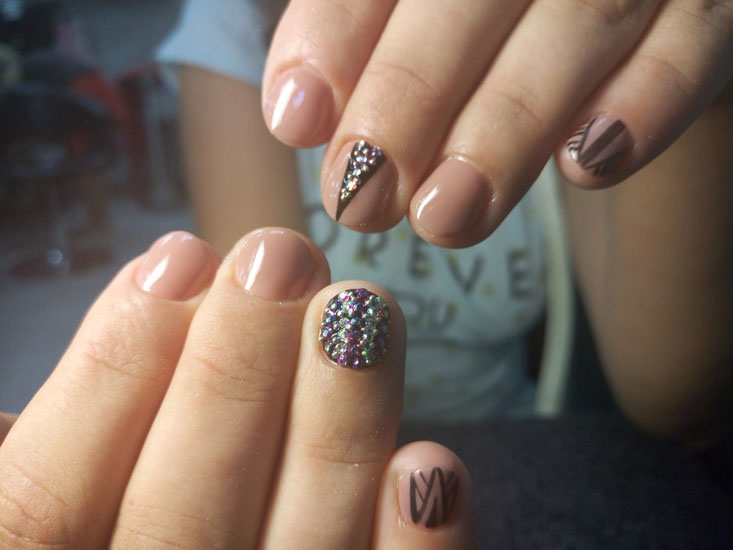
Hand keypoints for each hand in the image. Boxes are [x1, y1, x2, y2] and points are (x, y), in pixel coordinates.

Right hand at [0, 229, 476, 548]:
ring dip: (338, 424)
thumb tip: (150, 290)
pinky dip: (412, 544)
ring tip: (363, 306)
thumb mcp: (61, 491)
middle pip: (181, 514)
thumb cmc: (119, 514)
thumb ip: (70, 432)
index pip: (50, 500)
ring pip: (301, 543)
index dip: (111, 370)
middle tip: (279, 255)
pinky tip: (430, 464)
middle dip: (233, 371)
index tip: (179, 259)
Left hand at [261, 0, 731, 246]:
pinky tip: (586, 168)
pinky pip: (691, 47)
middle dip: (408, 98)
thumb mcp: (418, 6)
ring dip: (506, 128)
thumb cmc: (494, 11)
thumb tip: (300, 114)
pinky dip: (644, 105)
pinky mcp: (712, 5)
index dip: (334, 36)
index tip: (296, 119)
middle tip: (360, 198)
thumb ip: (359, 34)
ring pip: (578, 23)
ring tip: (444, 217)